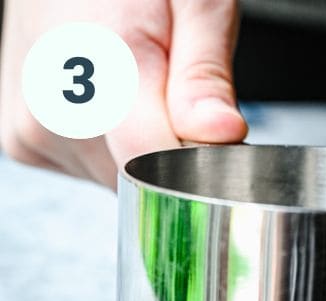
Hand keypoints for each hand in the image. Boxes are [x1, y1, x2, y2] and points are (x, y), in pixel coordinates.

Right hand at [0, 0, 246, 186]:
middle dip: (177, 150)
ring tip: (139, 86)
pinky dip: (115, 148)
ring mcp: (33, 130)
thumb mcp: (198, 6)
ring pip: (121, 179)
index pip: (158, 167)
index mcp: (98, 71)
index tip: (220, 134)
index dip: (204, 162)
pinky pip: (95, 171)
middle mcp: (54, 111)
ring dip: (146, 149)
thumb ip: (205, 76)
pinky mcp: (26, 143)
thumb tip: (219, 135)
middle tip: (176, 91)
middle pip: (145, 177)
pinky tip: (113, 100)